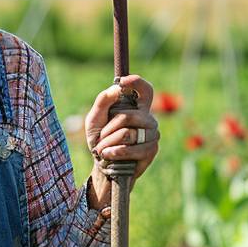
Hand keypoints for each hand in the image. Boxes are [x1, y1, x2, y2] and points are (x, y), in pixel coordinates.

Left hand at [84, 74, 159, 198]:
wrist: (103, 164)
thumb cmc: (100, 139)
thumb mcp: (95, 118)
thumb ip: (103, 100)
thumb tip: (117, 88)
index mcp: (137, 108)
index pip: (145, 90)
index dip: (137, 83)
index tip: (121, 82)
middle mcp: (148, 119)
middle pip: (127, 116)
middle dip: (108, 129)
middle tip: (101, 138)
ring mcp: (152, 135)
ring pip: (127, 134)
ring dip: (109, 143)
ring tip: (103, 149)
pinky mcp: (151, 151)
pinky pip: (132, 149)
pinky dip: (116, 152)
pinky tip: (109, 155)